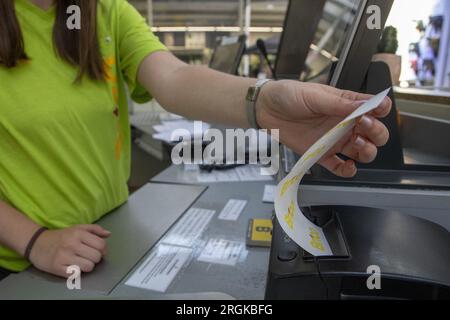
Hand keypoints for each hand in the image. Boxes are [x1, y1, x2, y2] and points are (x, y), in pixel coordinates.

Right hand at [29, 225, 110, 277]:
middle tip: (87, 256)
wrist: (36, 243)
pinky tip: (72, 266)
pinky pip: (76, 274)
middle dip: (95, 258)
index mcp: (78, 233)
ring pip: (89, 267)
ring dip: (87, 266)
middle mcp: (72, 244)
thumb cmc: (61, 236)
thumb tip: (109, 234)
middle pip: (96, 257)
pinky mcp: (57, 268)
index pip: (101, 244)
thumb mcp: (77, 228)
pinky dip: (76, 272)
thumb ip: (94, 229)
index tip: (98, 250)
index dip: (103, 249)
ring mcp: (64, 256)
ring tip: (80, 261)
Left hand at [257, 80, 391, 176]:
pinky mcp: (321, 154)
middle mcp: (345, 124)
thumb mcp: (315, 95)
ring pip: (363, 152)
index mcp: (347, 105)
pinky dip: (348, 170)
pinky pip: (339, 167)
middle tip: (363, 126)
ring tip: (355, 143)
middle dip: (376, 132)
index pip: (375, 108)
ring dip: (367, 151)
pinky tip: (349, 166)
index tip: (376, 111)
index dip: (380, 111)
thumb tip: (365, 105)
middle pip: (375, 134)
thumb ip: (340, 103)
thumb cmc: (289, 95)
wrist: (266, 109)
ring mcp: (335, 140)